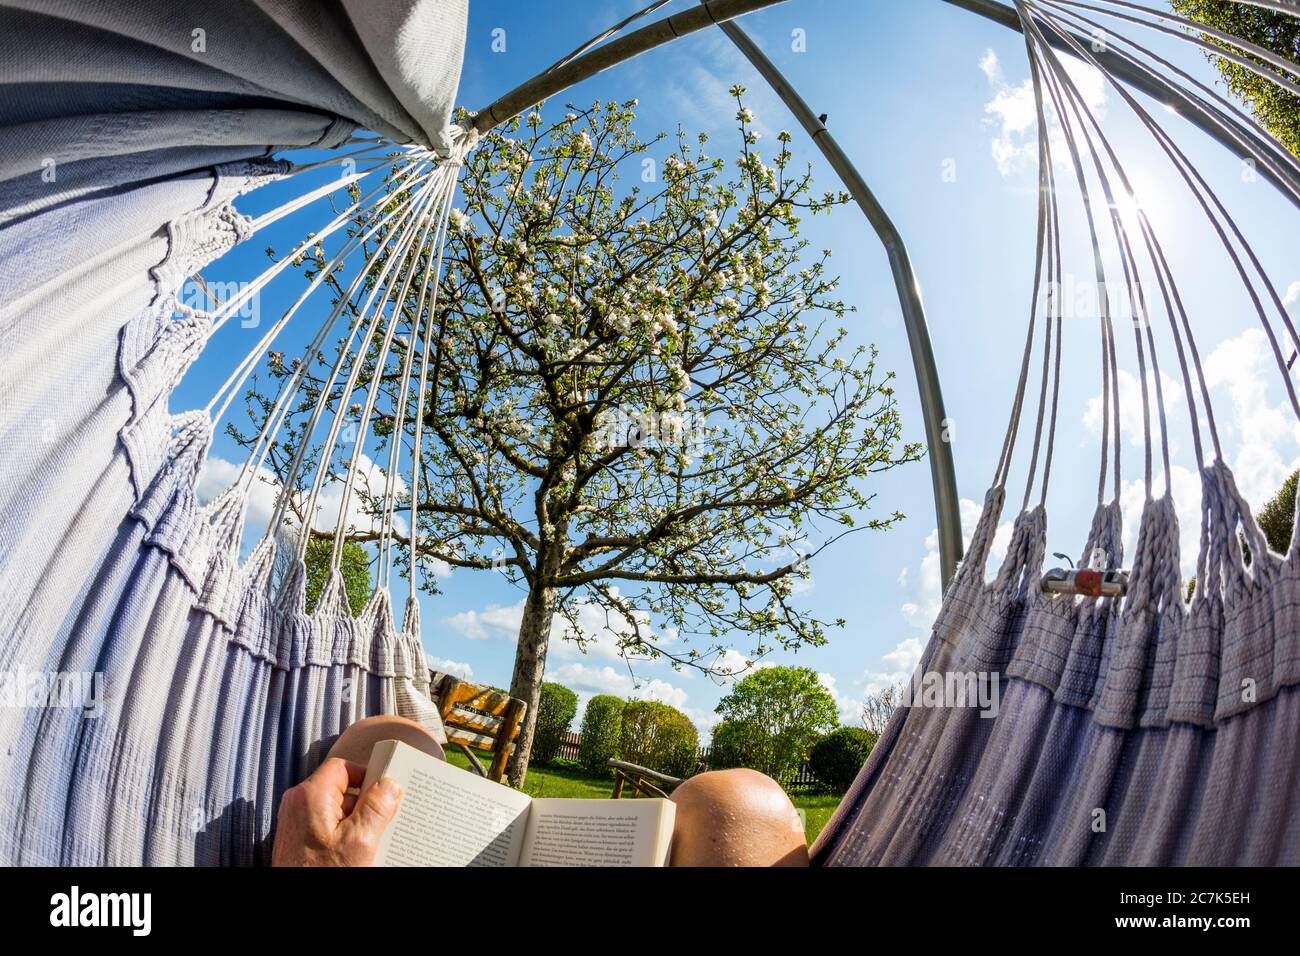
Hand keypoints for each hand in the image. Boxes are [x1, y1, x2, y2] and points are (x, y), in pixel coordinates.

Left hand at [272, 757, 402, 865]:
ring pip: (336, 810)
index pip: (344, 767)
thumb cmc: (323, 876)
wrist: (300, 914)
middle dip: (365, 804)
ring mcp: (296, 823)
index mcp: (310, 795)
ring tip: (370, 844)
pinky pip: (327, 826)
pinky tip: (355, 853)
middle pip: (341, 789)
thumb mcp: (360, 841)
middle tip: (383, 823)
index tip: (386, 791)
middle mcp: (298, 804)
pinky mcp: (298, 840)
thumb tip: (389, 784)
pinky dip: (344, 835)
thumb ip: (376, 807)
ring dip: (356, 823)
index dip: (367, 775)